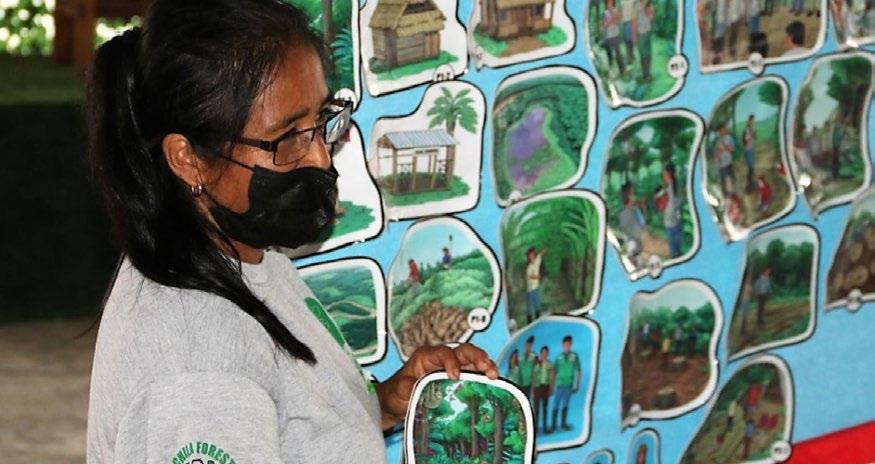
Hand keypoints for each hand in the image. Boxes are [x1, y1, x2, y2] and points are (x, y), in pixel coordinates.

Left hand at [376, 344, 497, 429]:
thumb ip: (411, 387)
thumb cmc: (396, 392)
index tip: (455, 376)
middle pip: (463, 351)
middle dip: (477, 357)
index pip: (443, 352)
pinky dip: (483, 375)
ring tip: (494, 374)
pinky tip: (492, 382)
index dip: (451, 361)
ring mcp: (452, 367)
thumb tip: (422, 390)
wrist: (396, 402)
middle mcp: (442, 358)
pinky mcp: (458, 378)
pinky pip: (473, 373)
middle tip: (488, 368)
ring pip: (472, 359)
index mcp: (426, 356)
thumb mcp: (400, 389)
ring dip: (485, 364)